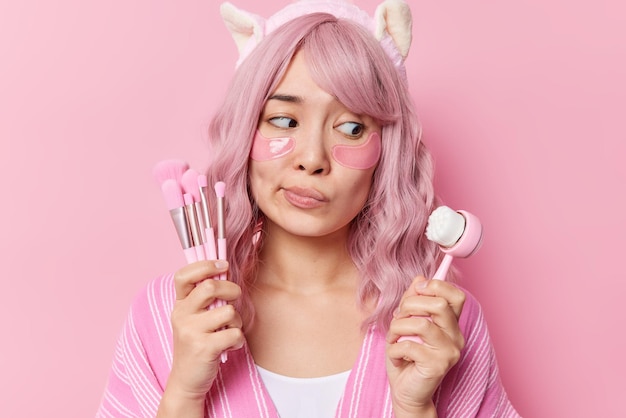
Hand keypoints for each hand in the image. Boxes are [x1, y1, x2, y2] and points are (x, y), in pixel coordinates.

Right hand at [166, 260, 244, 399]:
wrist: (186, 381)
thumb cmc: (196, 344)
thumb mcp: (192, 318)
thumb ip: (203, 298)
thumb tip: (226, 272)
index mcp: (179, 305)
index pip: (183, 275)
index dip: (205, 265)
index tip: (222, 266)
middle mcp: (181, 315)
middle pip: (210, 287)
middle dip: (231, 289)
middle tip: (235, 297)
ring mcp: (191, 332)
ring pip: (228, 311)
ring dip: (237, 320)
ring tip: (229, 330)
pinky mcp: (204, 348)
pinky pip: (234, 333)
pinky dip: (238, 340)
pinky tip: (230, 345)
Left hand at [385, 277, 465, 416]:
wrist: (406, 391)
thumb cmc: (406, 357)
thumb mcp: (406, 323)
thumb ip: (414, 301)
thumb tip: (419, 279)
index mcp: (451, 324)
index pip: (456, 296)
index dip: (436, 286)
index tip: (417, 289)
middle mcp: (456, 337)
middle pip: (439, 305)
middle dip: (410, 305)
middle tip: (398, 317)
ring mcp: (449, 352)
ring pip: (421, 324)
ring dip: (398, 328)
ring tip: (393, 338)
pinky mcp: (438, 366)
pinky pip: (409, 346)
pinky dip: (395, 349)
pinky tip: (396, 356)